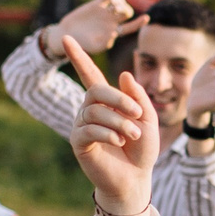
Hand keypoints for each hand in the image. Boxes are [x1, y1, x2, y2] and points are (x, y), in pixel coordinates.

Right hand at [40, 0, 142, 63]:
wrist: (66, 35)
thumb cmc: (80, 44)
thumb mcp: (93, 47)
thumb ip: (104, 42)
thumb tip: (114, 33)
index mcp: (113, 32)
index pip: (131, 27)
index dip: (139, 22)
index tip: (146, 17)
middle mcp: (111, 21)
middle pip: (126, 11)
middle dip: (124, 8)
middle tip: (115, 10)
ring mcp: (104, 12)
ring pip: (119, 2)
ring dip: (119, 0)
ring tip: (112, 3)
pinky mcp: (96, 4)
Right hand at [61, 34, 157, 215]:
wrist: (135, 178)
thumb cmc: (142, 149)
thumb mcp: (148, 119)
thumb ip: (138, 97)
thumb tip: (124, 74)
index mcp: (106, 101)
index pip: (90, 74)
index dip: (78, 57)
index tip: (67, 37)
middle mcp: (90, 109)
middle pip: (96, 91)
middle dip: (119, 100)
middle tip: (138, 115)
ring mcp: (82, 125)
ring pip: (95, 111)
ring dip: (119, 123)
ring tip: (132, 136)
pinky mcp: (78, 142)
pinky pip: (88, 129)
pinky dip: (108, 134)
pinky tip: (119, 143)